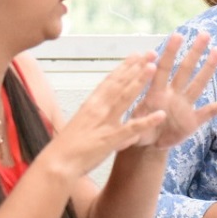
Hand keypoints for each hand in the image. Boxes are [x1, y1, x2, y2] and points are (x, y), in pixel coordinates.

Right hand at [40, 52, 166, 178]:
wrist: (56, 164)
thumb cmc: (65, 148)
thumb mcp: (79, 125)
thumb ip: (92, 116)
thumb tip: (99, 111)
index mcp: (90, 105)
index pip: (109, 81)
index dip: (123, 67)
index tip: (135, 56)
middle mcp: (97, 109)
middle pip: (119, 84)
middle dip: (136, 67)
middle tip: (150, 53)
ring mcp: (104, 123)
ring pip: (124, 98)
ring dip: (139, 82)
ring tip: (153, 68)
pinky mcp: (110, 140)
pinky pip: (131, 129)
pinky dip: (146, 121)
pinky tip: (160, 114)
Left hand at [129, 32, 216, 149]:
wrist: (148, 143)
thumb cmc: (137, 131)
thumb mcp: (132, 129)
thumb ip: (132, 127)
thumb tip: (126, 128)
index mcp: (154, 95)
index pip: (161, 71)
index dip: (167, 56)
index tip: (175, 37)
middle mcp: (172, 95)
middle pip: (184, 70)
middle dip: (193, 52)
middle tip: (204, 34)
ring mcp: (184, 106)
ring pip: (198, 83)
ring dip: (209, 68)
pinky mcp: (193, 120)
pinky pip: (210, 112)